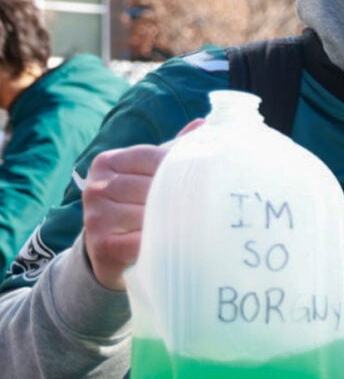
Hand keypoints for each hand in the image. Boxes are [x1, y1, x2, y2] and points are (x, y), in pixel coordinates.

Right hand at [81, 120, 202, 290]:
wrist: (109, 254)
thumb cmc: (137, 206)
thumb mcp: (151, 176)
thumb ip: (172, 153)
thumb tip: (204, 124)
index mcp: (107, 162)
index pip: (154, 158)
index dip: (183, 169)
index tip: (210, 179)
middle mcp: (95, 187)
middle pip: (154, 187)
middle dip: (183, 198)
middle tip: (213, 205)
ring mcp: (95, 216)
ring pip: (152, 215)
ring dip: (177, 222)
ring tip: (198, 225)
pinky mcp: (102, 246)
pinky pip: (144, 242)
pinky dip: (164, 244)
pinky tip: (178, 245)